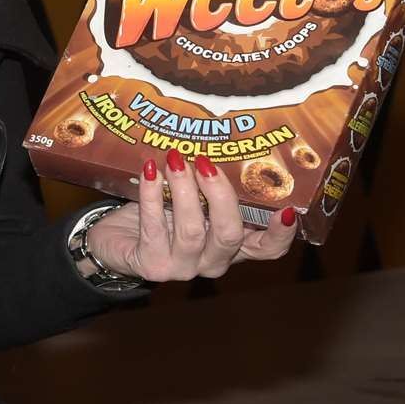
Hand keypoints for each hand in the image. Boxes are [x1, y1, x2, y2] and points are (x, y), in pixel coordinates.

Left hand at [83, 148, 299, 281]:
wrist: (117, 240)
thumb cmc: (162, 213)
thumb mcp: (193, 198)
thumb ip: (209, 183)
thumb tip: (218, 136)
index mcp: (232, 245)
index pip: (268, 249)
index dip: (280, 234)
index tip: (288, 209)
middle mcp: (213, 260)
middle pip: (230, 235)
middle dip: (220, 195)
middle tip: (205, 162)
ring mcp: (182, 267)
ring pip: (191, 231)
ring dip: (183, 189)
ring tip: (174, 159)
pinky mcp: (151, 265)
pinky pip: (154, 226)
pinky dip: (152, 194)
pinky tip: (149, 171)